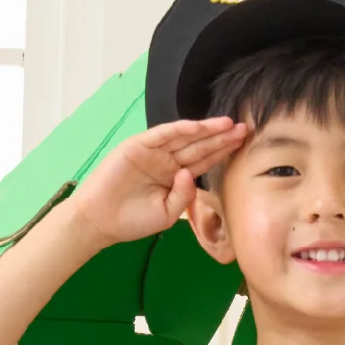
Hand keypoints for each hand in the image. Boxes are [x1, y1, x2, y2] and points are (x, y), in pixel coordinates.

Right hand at [60, 118, 249, 245]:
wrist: (100, 221)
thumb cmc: (133, 220)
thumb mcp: (167, 212)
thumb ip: (184, 195)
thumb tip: (190, 174)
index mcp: (176, 176)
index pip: (205, 161)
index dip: (223, 152)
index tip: (244, 145)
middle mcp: (167, 161)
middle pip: (200, 146)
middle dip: (222, 138)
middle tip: (244, 128)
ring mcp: (154, 152)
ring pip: (185, 138)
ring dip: (206, 130)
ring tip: (228, 124)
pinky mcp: (138, 146)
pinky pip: (161, 134)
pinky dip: (179, 129)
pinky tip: (198, 126)